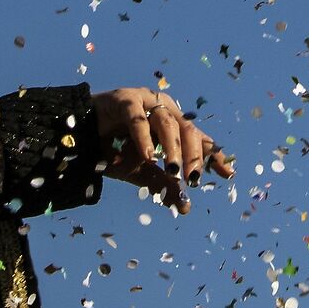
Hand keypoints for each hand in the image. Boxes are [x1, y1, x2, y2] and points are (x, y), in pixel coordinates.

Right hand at [90, 87, 233, 212]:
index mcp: (174, 124)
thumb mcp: (143, 172)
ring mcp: (146, 102)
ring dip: (171, 148)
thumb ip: (164, 185)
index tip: (227, 174)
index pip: (199, 139)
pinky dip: (143, 138)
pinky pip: (137, 118)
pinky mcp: (124, 100)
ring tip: (172, 171)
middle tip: (192, 179)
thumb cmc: (115, 151)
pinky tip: (147, 156)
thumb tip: (186, 207)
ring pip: (167, 123)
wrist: (81, 136)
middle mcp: (164, 110)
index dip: (213, 155)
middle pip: (188, 130)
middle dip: (193, 156)